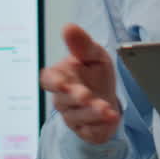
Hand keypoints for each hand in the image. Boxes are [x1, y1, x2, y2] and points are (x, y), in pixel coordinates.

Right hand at [39, 24, 121, 144]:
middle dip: (76, 97)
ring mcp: (72, 115)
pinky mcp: (84, 130)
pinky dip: (100, 125)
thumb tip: (68, 27)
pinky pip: (88, 131)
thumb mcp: (94, 55)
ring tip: (106, 108)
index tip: (61, 83)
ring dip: (92, 112)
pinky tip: (111, 117)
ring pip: (77, 116)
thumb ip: (81, 44)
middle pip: (63, 99)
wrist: (109, 100)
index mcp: (61, 76)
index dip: (53, 82)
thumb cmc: (96, 75)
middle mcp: (63, 98)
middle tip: (86, 95)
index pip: (49, 80)